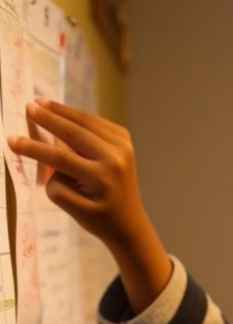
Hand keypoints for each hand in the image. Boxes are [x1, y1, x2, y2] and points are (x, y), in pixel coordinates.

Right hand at [7, 100, 172, 313]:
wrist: (129, 222)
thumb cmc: (99, 219)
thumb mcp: (74, 210)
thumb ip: (58, 187)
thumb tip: (49, 158)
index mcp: (102, 178)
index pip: (61, 158)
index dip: (34, 148)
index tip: (12, 140)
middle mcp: (115, 159)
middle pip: (74, 132)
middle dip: (48, 118)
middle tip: (27, 107)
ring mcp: (123, 146)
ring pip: (86, 122)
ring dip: (61, 110)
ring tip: (40, 102)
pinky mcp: (125, 140)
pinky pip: (96, 122)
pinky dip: (77, 115)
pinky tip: (60, 111)